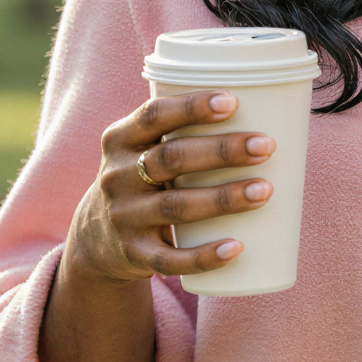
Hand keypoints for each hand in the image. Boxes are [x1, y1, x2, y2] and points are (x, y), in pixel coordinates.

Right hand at [65, 91, 274, 284]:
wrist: (96, 238)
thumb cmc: (142, 179)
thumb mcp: (142, 149)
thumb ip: (180, 131)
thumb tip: (264, 109)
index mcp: (120, 140)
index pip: (153, 115)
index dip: (192, 107)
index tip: (233, 101)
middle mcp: (117, 176)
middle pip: (172, 158)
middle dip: (223, 151)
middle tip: (266, 146)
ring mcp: (124, 216)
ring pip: (176, 207)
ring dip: (224, 198)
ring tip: (265, 190)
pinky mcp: (135, 254)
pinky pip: (171, 259)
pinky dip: (204, 256)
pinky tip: (236, 248)